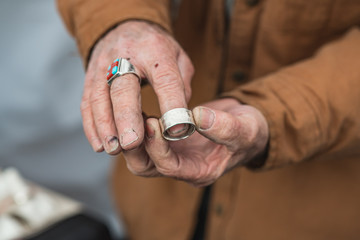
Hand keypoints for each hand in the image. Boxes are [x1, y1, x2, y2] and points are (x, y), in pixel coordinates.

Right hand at [81, 20, 193, 153]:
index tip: (175, 130)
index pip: (165, 79)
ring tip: (114, 149)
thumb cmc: (157, 49)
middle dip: (127, 118)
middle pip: (124, 88)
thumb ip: (182, 86)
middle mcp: (126, 56)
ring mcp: (104, 66)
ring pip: (100, 97)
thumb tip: (178, 119)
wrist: (126, 28)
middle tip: (132, 144)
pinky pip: (87, 102)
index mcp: (156, 51)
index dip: (170, 104)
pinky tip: (99, 144)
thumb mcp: (178, 58)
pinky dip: (91, 125)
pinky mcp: (90, 77)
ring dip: (105, 126)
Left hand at [124, 98, 268, 186]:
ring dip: (135, 136)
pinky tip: (137, 107)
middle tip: (137, 117)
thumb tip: (197, 116)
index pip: (169, 167)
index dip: (158, 147)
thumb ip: (225, 126)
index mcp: (200, 171)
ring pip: (141, 155)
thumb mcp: (245, 129)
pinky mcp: (169, 141)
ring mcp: (174, 154)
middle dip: (137, 145)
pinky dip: (139, 127)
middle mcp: (182, 167)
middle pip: (146, 167)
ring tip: (134, 111)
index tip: (154, 122)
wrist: (246, 126)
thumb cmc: (249, 132)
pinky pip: (145, 140)